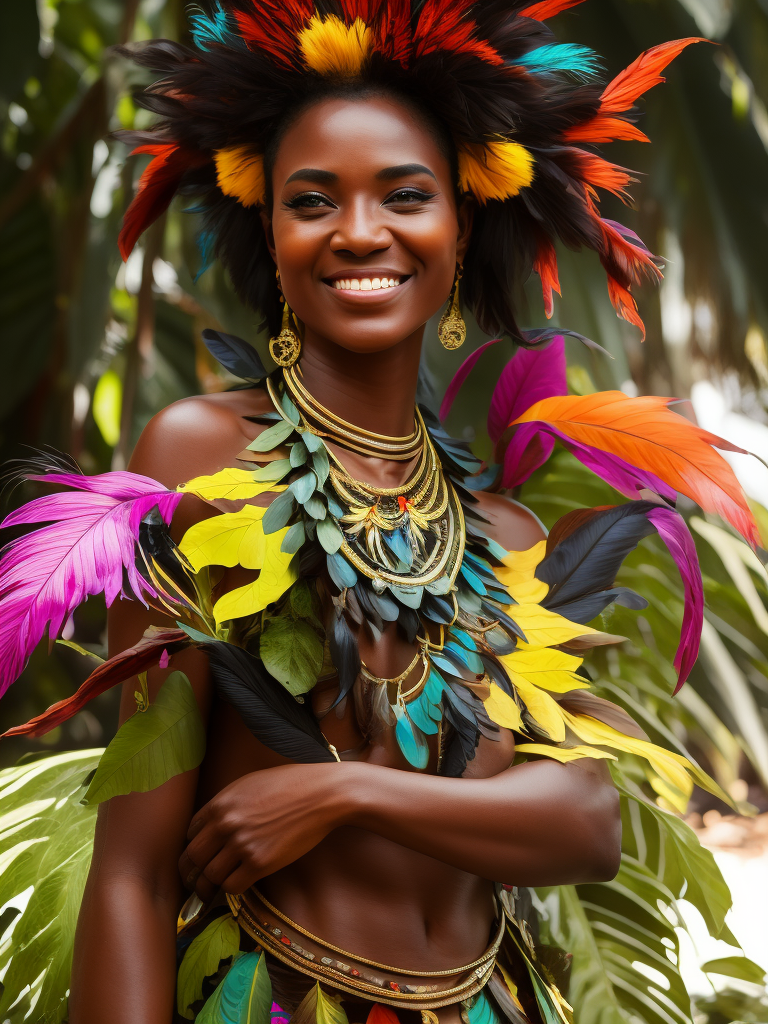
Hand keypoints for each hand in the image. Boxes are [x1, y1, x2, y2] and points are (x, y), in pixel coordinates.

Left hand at [178, 762, 354, 901]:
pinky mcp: (260, 863)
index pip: (190, 833)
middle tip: (196, 881)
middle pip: (193, 858)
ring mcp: (242, 844)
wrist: (321, 794)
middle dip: (192, 872)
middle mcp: (225, 824)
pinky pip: (232, 886)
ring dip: (211, 885)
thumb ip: (228, 804)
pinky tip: (239, 883)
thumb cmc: (290, 784)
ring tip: (214, 889)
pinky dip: (232, 889)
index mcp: (220, 802)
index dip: (192, 847)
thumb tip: (214, 826)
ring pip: (210, 876)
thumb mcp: (250, 784)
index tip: (197, 857)